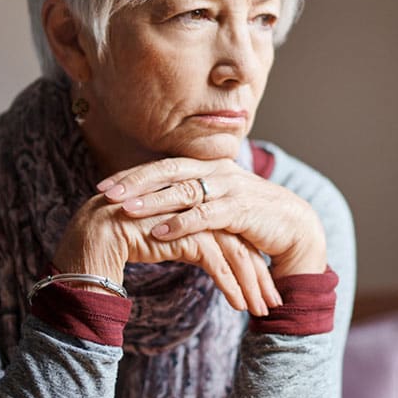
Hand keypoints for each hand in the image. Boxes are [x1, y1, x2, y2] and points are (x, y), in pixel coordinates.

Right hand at [52, 195, 277, 314]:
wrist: (89, 240)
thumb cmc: (120, 243)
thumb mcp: (163, 240)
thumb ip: (186, 240)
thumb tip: (209, 254)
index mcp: (194, 204)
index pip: (232, 233)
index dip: (249, 260)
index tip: (263, 285)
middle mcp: (197, 206)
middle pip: (239, 241)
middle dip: (258, 274)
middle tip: (272, 301)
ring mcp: (191, 217)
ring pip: (233, 252)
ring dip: (251, 283)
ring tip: (261, 310)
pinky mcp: (182, 233)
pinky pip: (216, 262)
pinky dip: (231, 285)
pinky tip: (240, 306)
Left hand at [97, 157, 327, 279]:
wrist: (293, 227)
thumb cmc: (250, 218)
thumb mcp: (217, 205)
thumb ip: (190, 201)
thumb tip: (153, 207)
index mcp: (208, 167)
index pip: (163, 166)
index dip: (133, 175)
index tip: (104, 186)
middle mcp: (217, 171)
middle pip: (168, 171)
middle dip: (135, 182)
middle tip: (105, 193)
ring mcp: (230, 187)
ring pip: (183, 190)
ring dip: (152, 201)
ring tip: (125, 211)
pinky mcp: (241, 208)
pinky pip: (205, 214)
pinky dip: (180, 223)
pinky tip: (159, 232)